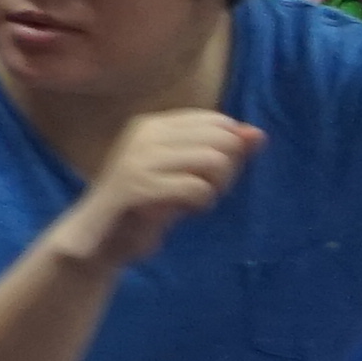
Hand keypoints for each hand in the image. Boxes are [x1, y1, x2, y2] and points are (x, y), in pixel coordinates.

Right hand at [47, 111, 263, 273]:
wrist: (103, 239)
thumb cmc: (148, 204)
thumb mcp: (188, 173)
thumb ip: (222, 152)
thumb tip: (258, 134)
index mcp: (154, 124)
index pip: (217, 121)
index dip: (230, 149)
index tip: (213, 174)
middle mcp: (144, 134)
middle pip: (222, 138)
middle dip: (227, 169)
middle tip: (209, 190)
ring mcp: (138, 158)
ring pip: (214, 159)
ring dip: (217, 186)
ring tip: (199, 200)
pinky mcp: (137, 186)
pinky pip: (197, 186)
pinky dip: (202, 202)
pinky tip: (188, 210)